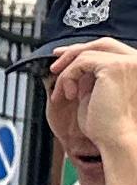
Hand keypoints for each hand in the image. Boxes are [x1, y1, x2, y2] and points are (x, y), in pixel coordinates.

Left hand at [52, 37, 136, 161]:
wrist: (117, 140)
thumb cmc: (108, 126)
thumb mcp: (98, 94)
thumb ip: (92, 78)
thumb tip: (77, 69)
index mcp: (136, 68)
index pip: (111, 49)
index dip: (86, 49)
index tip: (63, 57)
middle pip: (103, 43)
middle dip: (74, 51)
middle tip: (55, 65)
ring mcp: (129, 62)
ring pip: (87, 53)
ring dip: (67, 72)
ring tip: (62, 93)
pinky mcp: (114, 67)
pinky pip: (80, 63)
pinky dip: (67, 77)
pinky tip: (67, 95)